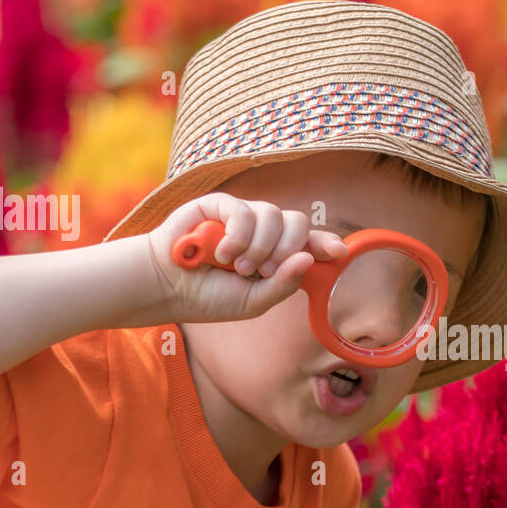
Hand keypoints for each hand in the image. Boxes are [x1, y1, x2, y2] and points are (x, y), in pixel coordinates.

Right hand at [146, 192, 346, 322]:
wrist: (168, 288)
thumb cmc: (210, 297)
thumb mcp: (254, 302)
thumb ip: (283, 285)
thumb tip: (309, 259)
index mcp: (276, 254)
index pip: (308, 242)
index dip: (326, 243)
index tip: (338, 252)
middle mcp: (263, 231)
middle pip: (297, 223)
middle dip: (287, 249)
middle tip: (265, 271)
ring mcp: (242, 216)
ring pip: (274, 215)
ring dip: (260, 247)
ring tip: (239, 268)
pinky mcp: (219, 205)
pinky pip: (244, 210)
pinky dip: (238, 236)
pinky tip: (222, 255)